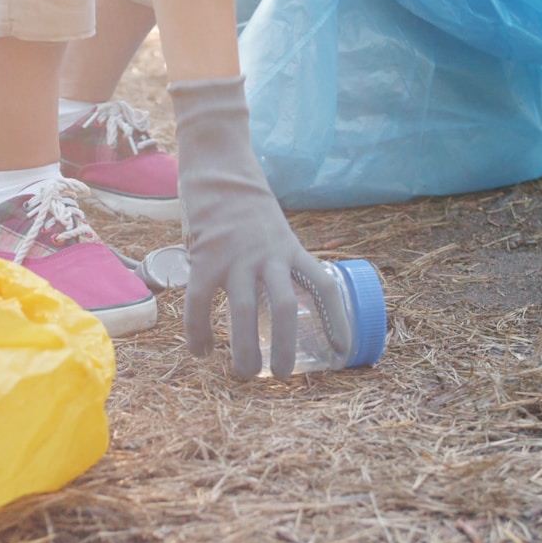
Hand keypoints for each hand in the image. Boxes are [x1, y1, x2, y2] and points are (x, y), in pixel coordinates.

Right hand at [170, 77, 350, 377]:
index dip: (336, 319)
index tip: (343, 349)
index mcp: (290, 248)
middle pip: (282, 307)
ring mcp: (234, 256)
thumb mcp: (276, 229)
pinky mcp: (203, 257)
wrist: (217, 166)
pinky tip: (201, 352)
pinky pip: (199, 303)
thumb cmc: (246, 203)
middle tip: (282, 376)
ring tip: (245, 375)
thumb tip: (283, 302)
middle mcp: (266, 254)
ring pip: (242, 311)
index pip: (322, 286)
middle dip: (283, 347)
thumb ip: (279, 261)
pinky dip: (198, 332)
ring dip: (244, 349)